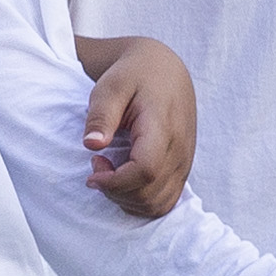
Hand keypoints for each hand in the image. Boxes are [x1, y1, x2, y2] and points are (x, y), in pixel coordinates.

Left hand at [80, 36, 193, 218]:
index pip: (145, 172)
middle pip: (150, 195)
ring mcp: (184, 163)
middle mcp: (179, 151)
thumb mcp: (110, 86)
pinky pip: (166, 200)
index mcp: (162, 129)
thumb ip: (101, 116)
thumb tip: (92, 145)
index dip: (114, 181)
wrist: (164, 70)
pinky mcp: (182, 168)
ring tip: (110, 171)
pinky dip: (141, 200)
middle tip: (97, 163)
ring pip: (160, 204)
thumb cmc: (133, 76)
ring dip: (128, 199)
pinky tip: (124, 178)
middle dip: (115, 190)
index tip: (93, 166)